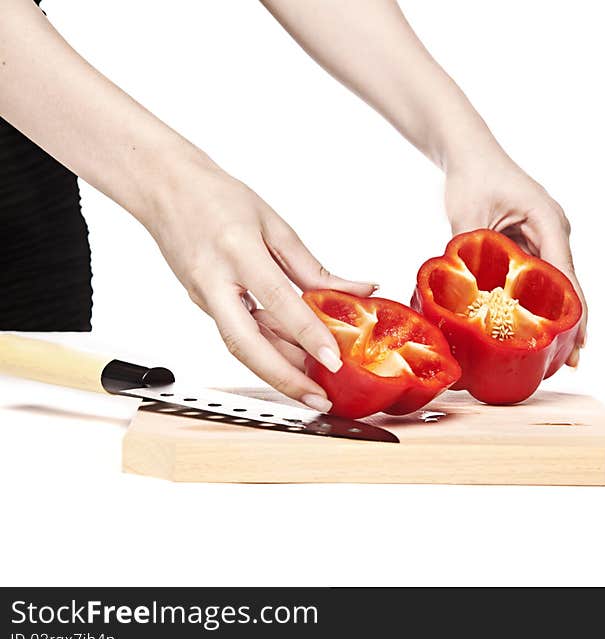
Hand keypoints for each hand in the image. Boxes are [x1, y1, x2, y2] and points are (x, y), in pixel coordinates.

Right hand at [144, 158, 376, 410]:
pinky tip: (292, 361)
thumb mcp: (273, 224)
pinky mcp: (204, 305)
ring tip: (312, 390)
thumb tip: (356, 289)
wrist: (163, 189)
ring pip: (242, 346)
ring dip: (277, 372)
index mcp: (237, 251)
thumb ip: (312, 267)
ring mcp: (204, 297)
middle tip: (318, 399)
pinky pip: (238, 334)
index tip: (334, 358)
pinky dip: (266, 351)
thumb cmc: (216, 198)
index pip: (279, 300)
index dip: (308, 333)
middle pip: (247, 344)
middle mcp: (215, 281)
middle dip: (284, 378)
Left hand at [444, 150, 586, 365]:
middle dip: (572, 321)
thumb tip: (462, 295)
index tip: (578, 341)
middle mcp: (554, 229)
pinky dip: (539, 300)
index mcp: (547, 221)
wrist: (468, 153)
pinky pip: (540, 275)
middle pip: (569, 283)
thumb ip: (470, 252)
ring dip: (557, 314)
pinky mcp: (533, 240)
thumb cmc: (471, 177)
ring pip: (556, 282)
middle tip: (572, 361)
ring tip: (559, 354)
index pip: (565, 273)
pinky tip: (536, 326)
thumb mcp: (468, 216)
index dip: (573, 310)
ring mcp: (546, 235)